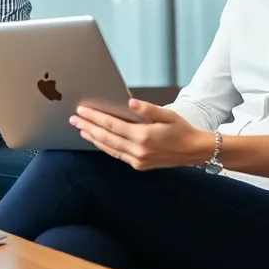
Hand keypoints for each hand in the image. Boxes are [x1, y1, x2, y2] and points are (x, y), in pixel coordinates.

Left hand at [71, 99, 213, 170]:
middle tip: (73, 119)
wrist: (195, 151)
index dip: (94, 117)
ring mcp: (138, 160)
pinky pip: (117, 155)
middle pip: (106, 137)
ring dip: (93, 138)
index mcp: (144, 136)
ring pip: (109, 148)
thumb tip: (130, 102)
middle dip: (88, 127)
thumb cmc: (182, 129)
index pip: (112, 125)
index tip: (81, 110)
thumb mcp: (168, 114)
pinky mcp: (139, 165)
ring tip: (81, 129)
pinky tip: (97, 140)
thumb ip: (148, 108)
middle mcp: (138, 150)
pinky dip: (105, 147)